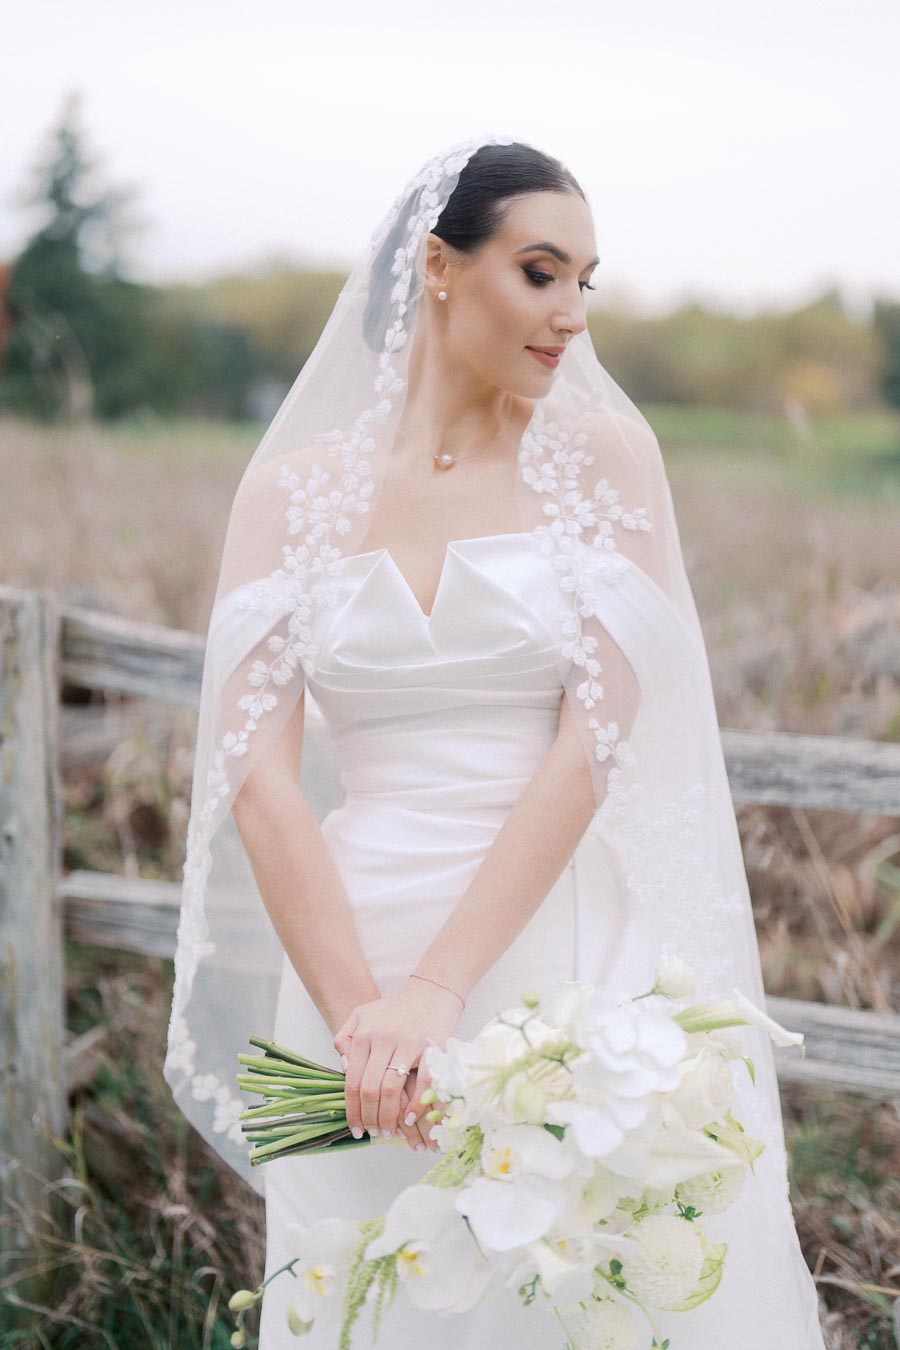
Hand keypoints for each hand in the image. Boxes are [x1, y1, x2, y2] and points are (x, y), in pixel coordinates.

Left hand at [333, 978, 461, 1139]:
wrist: (431, 991)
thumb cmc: (396, 1009)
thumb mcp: (362, 1015)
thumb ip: (345, 1038)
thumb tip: (344, 1069)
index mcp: (364, 1034)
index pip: (352, 1081)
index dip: (352, 1109)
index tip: (355, 1128)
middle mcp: (383, 1039)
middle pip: (370, 1089)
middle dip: (369, 1117)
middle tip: (373, 1133)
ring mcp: (408, 1043)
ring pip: (391, 1089)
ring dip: (389, 1117)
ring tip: (389, 1131)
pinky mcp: (432, 1047)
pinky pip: (423, 1082)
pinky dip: (416, 1104)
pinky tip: (410, 1117)